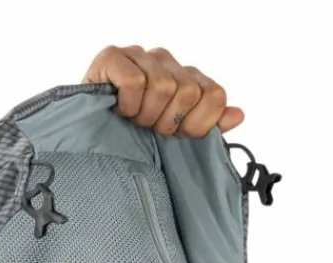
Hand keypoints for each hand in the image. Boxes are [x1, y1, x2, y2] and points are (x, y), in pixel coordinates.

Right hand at [83, 45, 243, 136]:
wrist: (93, 137)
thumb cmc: (136, 136)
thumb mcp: (178, 136)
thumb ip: (210, 126)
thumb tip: (239, 115)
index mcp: (186, 77)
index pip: (215, 95)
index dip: (199, 124)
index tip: (178, 135)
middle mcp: (166, 61)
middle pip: (189, 91)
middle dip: (169, 122)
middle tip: (150, 129)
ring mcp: (140, 54)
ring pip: (163, 87)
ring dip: (146, 115)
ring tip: (134, 120)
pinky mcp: (114, 55)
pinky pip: (135, 82)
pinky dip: (129, 105)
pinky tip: (121, 110)